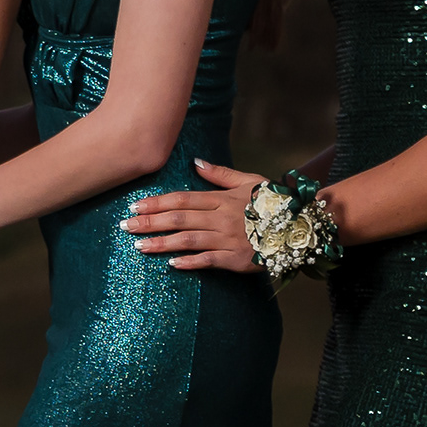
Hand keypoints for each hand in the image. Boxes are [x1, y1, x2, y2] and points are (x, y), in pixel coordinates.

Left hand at [124, 158, 265, 272]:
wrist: (300, 226)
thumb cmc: (273, 203)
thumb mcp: (249, 181)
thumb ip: (220, 174)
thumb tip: (196, 162)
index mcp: (222, 199)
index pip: (183, 199)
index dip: (157, 203)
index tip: (136, 205)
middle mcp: (222, 218)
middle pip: (179, 219)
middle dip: (150, 222)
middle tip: (126, 226)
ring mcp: (228, 239)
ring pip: (188, 240)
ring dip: (161, 243)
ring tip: (139, 246)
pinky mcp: (236, 259)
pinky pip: (209, 261)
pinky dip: (190, 263)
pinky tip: (171, 264)